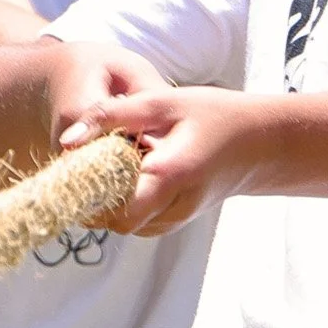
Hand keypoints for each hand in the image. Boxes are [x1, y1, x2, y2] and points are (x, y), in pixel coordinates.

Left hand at [60, 81, 267, 233]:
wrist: (261, 143)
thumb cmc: (212, 115)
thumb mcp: (161, 103)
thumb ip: (111, 116)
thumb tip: (66, 141)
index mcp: (168, 176)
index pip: (114, 212)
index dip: (87, 201)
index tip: (71, 175)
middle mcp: (174, 206)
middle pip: (115, 222)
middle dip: (95, 201)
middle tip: (85, 169)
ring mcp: (178, 218)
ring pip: (127, 225)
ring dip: (112, 202)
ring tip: (111, 167)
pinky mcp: (179, 220)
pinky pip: (141, 221)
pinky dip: (128, 204)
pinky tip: (131, 176)